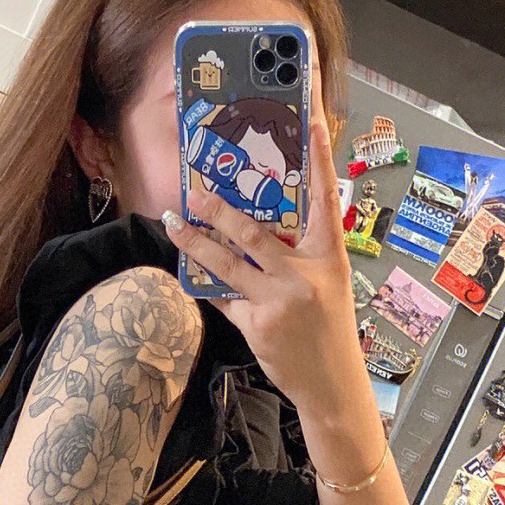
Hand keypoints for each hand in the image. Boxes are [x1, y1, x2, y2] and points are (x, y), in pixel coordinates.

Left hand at [164, 47, 363, 420]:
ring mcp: (279, 300)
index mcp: (329, 257)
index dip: (319, 159)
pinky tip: (184, 268)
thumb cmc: (327, 331)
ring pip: (227, 263)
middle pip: (255, 233)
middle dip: (221, 209)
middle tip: (195, 189)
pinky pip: (222, 296)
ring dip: (195, 241)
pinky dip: (204, 283)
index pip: (325, 199)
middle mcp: (304, 274)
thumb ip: (300, 256)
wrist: (330, 384)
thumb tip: (263, 228)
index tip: (312, 120)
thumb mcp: (327, 286)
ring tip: (174, 221)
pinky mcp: (257, 323)